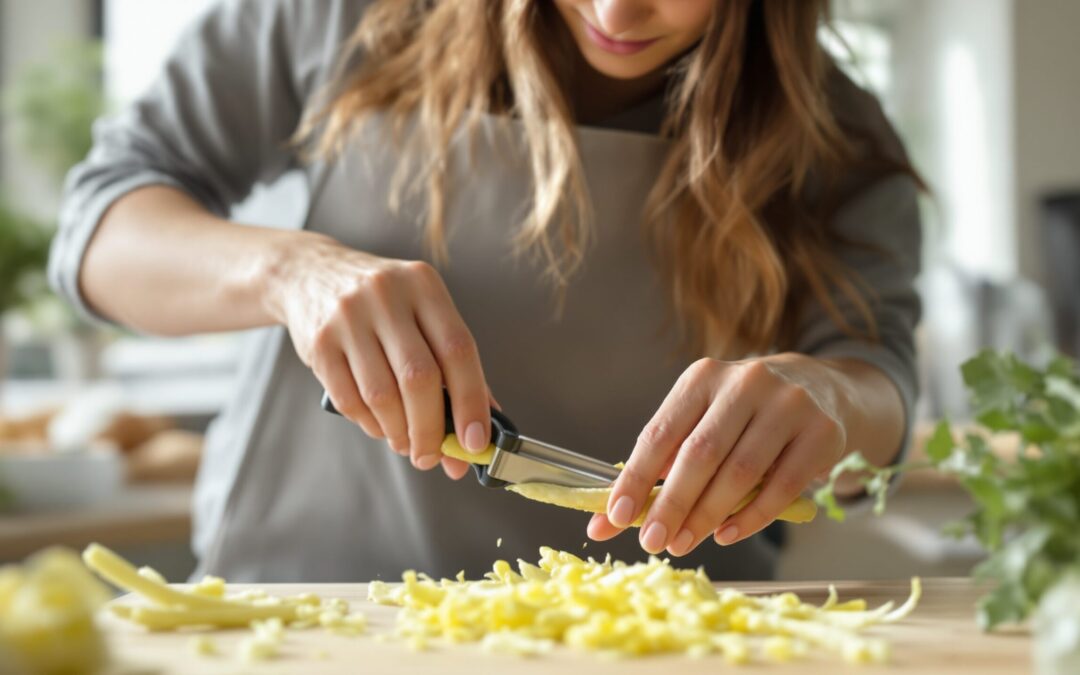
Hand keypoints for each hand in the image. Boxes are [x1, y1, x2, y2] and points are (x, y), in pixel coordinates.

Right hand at [264, 232, 492, 478]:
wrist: (311, 274)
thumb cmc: (383, 305)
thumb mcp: (422, 313)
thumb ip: (454, 365)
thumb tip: (481, 428)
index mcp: (424, 285)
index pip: (458, 350)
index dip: (471, 401)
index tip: (476, 442)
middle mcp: (387, 295)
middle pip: (419, 378)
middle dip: (431, 429)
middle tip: (433, 456)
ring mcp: (348, 317)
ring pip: (382, 395)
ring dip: (399, 432)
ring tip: (406, 443)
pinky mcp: (319, 342)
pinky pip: (350, 400)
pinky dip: (371, 425)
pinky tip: (381, 426)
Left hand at [588, 354, 849, 554]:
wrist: (821, 388)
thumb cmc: (744, 413)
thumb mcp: (703, 417)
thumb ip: (664, 461)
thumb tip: (611, 516)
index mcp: (703, 377)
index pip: (661, 432)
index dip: (636, 477)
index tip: (616, 516)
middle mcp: (746, 383)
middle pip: (701, 453)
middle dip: (672, 504)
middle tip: (651, 541)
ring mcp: (788, 405)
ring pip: (741, 472)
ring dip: (707, 515)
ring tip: (683, 543)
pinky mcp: (822, 433)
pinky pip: (782, 487)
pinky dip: (750, 518)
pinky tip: (725, 535)